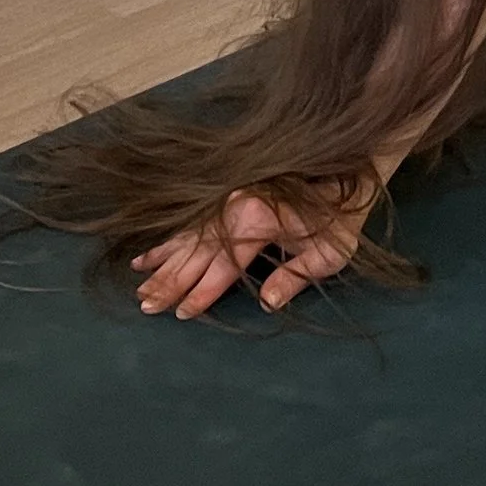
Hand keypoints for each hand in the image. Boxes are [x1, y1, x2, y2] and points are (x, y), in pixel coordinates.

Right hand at [133, 173, 386, 320]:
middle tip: (145, 305)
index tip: (181, 313)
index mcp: (258, 222)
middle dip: (171, 280)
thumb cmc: (339, 219)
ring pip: (189, 236)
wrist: (345, 172)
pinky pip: (193, 222)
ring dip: (163, 260)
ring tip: (139, 282)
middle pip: (197, 252)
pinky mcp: (228, 199)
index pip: (223, 266)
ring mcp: (229, 200)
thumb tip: (266, 303)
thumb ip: (294, 278)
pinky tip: (150, 252)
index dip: (202, 292)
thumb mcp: (328, 255)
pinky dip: (171, 238)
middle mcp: (236, 208)